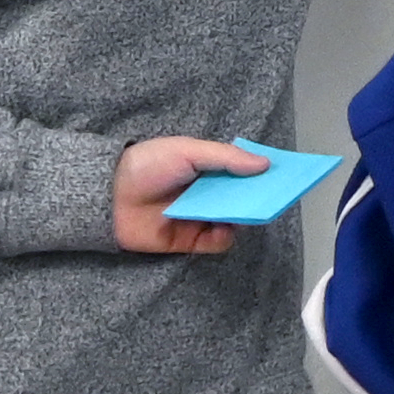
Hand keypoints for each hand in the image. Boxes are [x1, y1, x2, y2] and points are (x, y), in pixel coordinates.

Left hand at [113, 138, 267, 254]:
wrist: (109, 197)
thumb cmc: (148, 165)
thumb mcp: (188, 151)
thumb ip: (227, 157)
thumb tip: (264, 164)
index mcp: (207, 167)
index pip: (242, 170)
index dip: (262, 172)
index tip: (284, 173)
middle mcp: (207, 193)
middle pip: (243, 197)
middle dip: (259, 196)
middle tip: (275, 196)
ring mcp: (200, 217)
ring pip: (235, 220)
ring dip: (244, 217)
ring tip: (247, 211)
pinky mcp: (190, 240)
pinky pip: (217, 243)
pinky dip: (224, 237)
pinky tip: (224, 228)